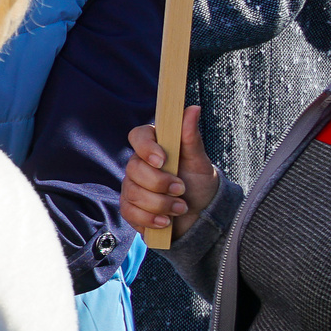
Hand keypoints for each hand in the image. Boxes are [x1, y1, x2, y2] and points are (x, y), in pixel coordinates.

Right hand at [123, 104, 219, 236]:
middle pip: (134, 169)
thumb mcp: (199, 161)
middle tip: (181, 190)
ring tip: (181, 208)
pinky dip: (150, 219)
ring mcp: (132, 186)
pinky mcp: (130, 207)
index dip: (146, 148)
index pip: (137, 136)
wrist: (201, 216)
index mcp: (154, 147)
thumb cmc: (200, 184)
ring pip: (133, 193)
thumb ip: (191, 137)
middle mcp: (139, 165)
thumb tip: (192, 108)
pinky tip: (165, 222)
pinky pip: (130, 212)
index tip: (162, 160)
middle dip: (159, 183)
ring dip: (161, 204)